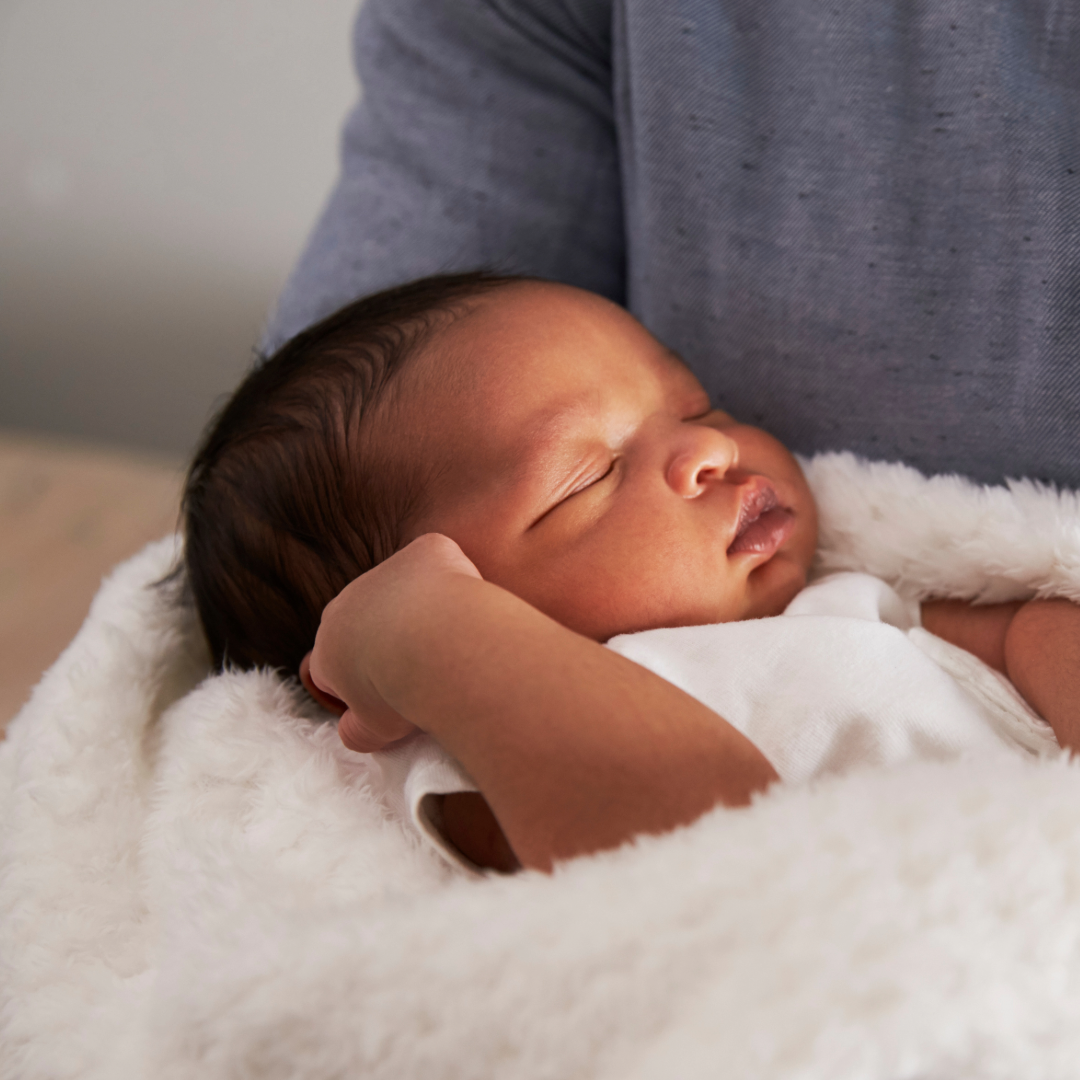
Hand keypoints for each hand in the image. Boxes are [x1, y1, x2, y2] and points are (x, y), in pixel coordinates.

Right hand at [301, 533, 482, 751]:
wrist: (440, 647)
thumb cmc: (404, 694)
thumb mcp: (373, 731)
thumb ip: (356, 731)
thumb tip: (351, 731)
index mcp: (330, 647)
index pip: (334, 663)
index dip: (363, 681)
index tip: (392, 693)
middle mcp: (348, 602)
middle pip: (367, 619)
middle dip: (390, 639)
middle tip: (426, 667)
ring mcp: (385, 571)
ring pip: (403, 588)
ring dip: (423, 608)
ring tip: (454, 639)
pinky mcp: (424, 549)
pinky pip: (437, 559)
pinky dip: (454, 577)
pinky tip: (469, 606)